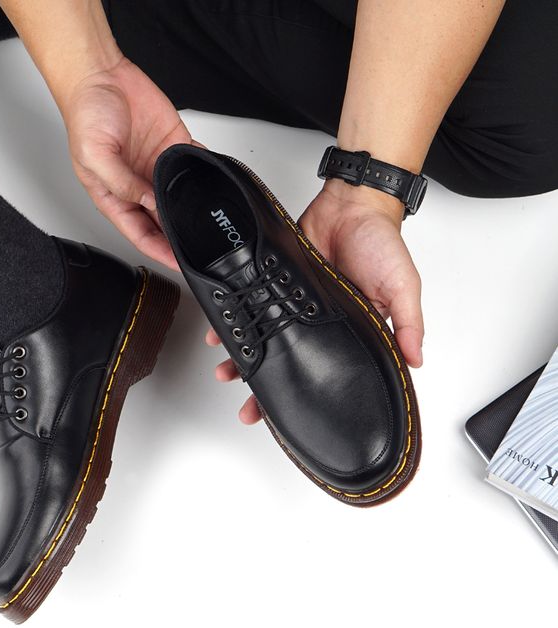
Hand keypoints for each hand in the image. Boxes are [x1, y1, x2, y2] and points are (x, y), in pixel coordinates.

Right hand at [62, 56, 197, 269]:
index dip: (159, 252)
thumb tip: (148, 202)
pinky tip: (214, 190)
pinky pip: (193, 167)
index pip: (140, 234)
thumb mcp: (94, 156)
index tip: (178, 264)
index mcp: (114, 197)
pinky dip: (204, 178)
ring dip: (193, 213)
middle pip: (163, 223)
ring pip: (180, 200)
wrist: (100, 73)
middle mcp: (137, 187)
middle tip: (201, 250)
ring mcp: (156, 168)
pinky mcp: (173, 147)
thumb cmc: (86, 113)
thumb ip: (121, 183)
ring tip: (210, 228)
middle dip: (180, 239)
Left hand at [207, 179, 423, 423]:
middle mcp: (316, 323)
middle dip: (268, 388)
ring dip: (245, 358)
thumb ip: (408, 324)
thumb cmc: (381, 243)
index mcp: (348, 331)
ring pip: (265, 338)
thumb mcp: (403, 287)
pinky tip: (218, 334)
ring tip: (227, 375)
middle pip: (289, 363)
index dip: (310, 394)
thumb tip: (414, 362)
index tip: (293, 419)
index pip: (328, 372)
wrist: (353, 203)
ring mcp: (292, 304)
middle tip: (250, 411)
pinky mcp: (274, 282)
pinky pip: (251, 306)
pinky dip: (234, 320)